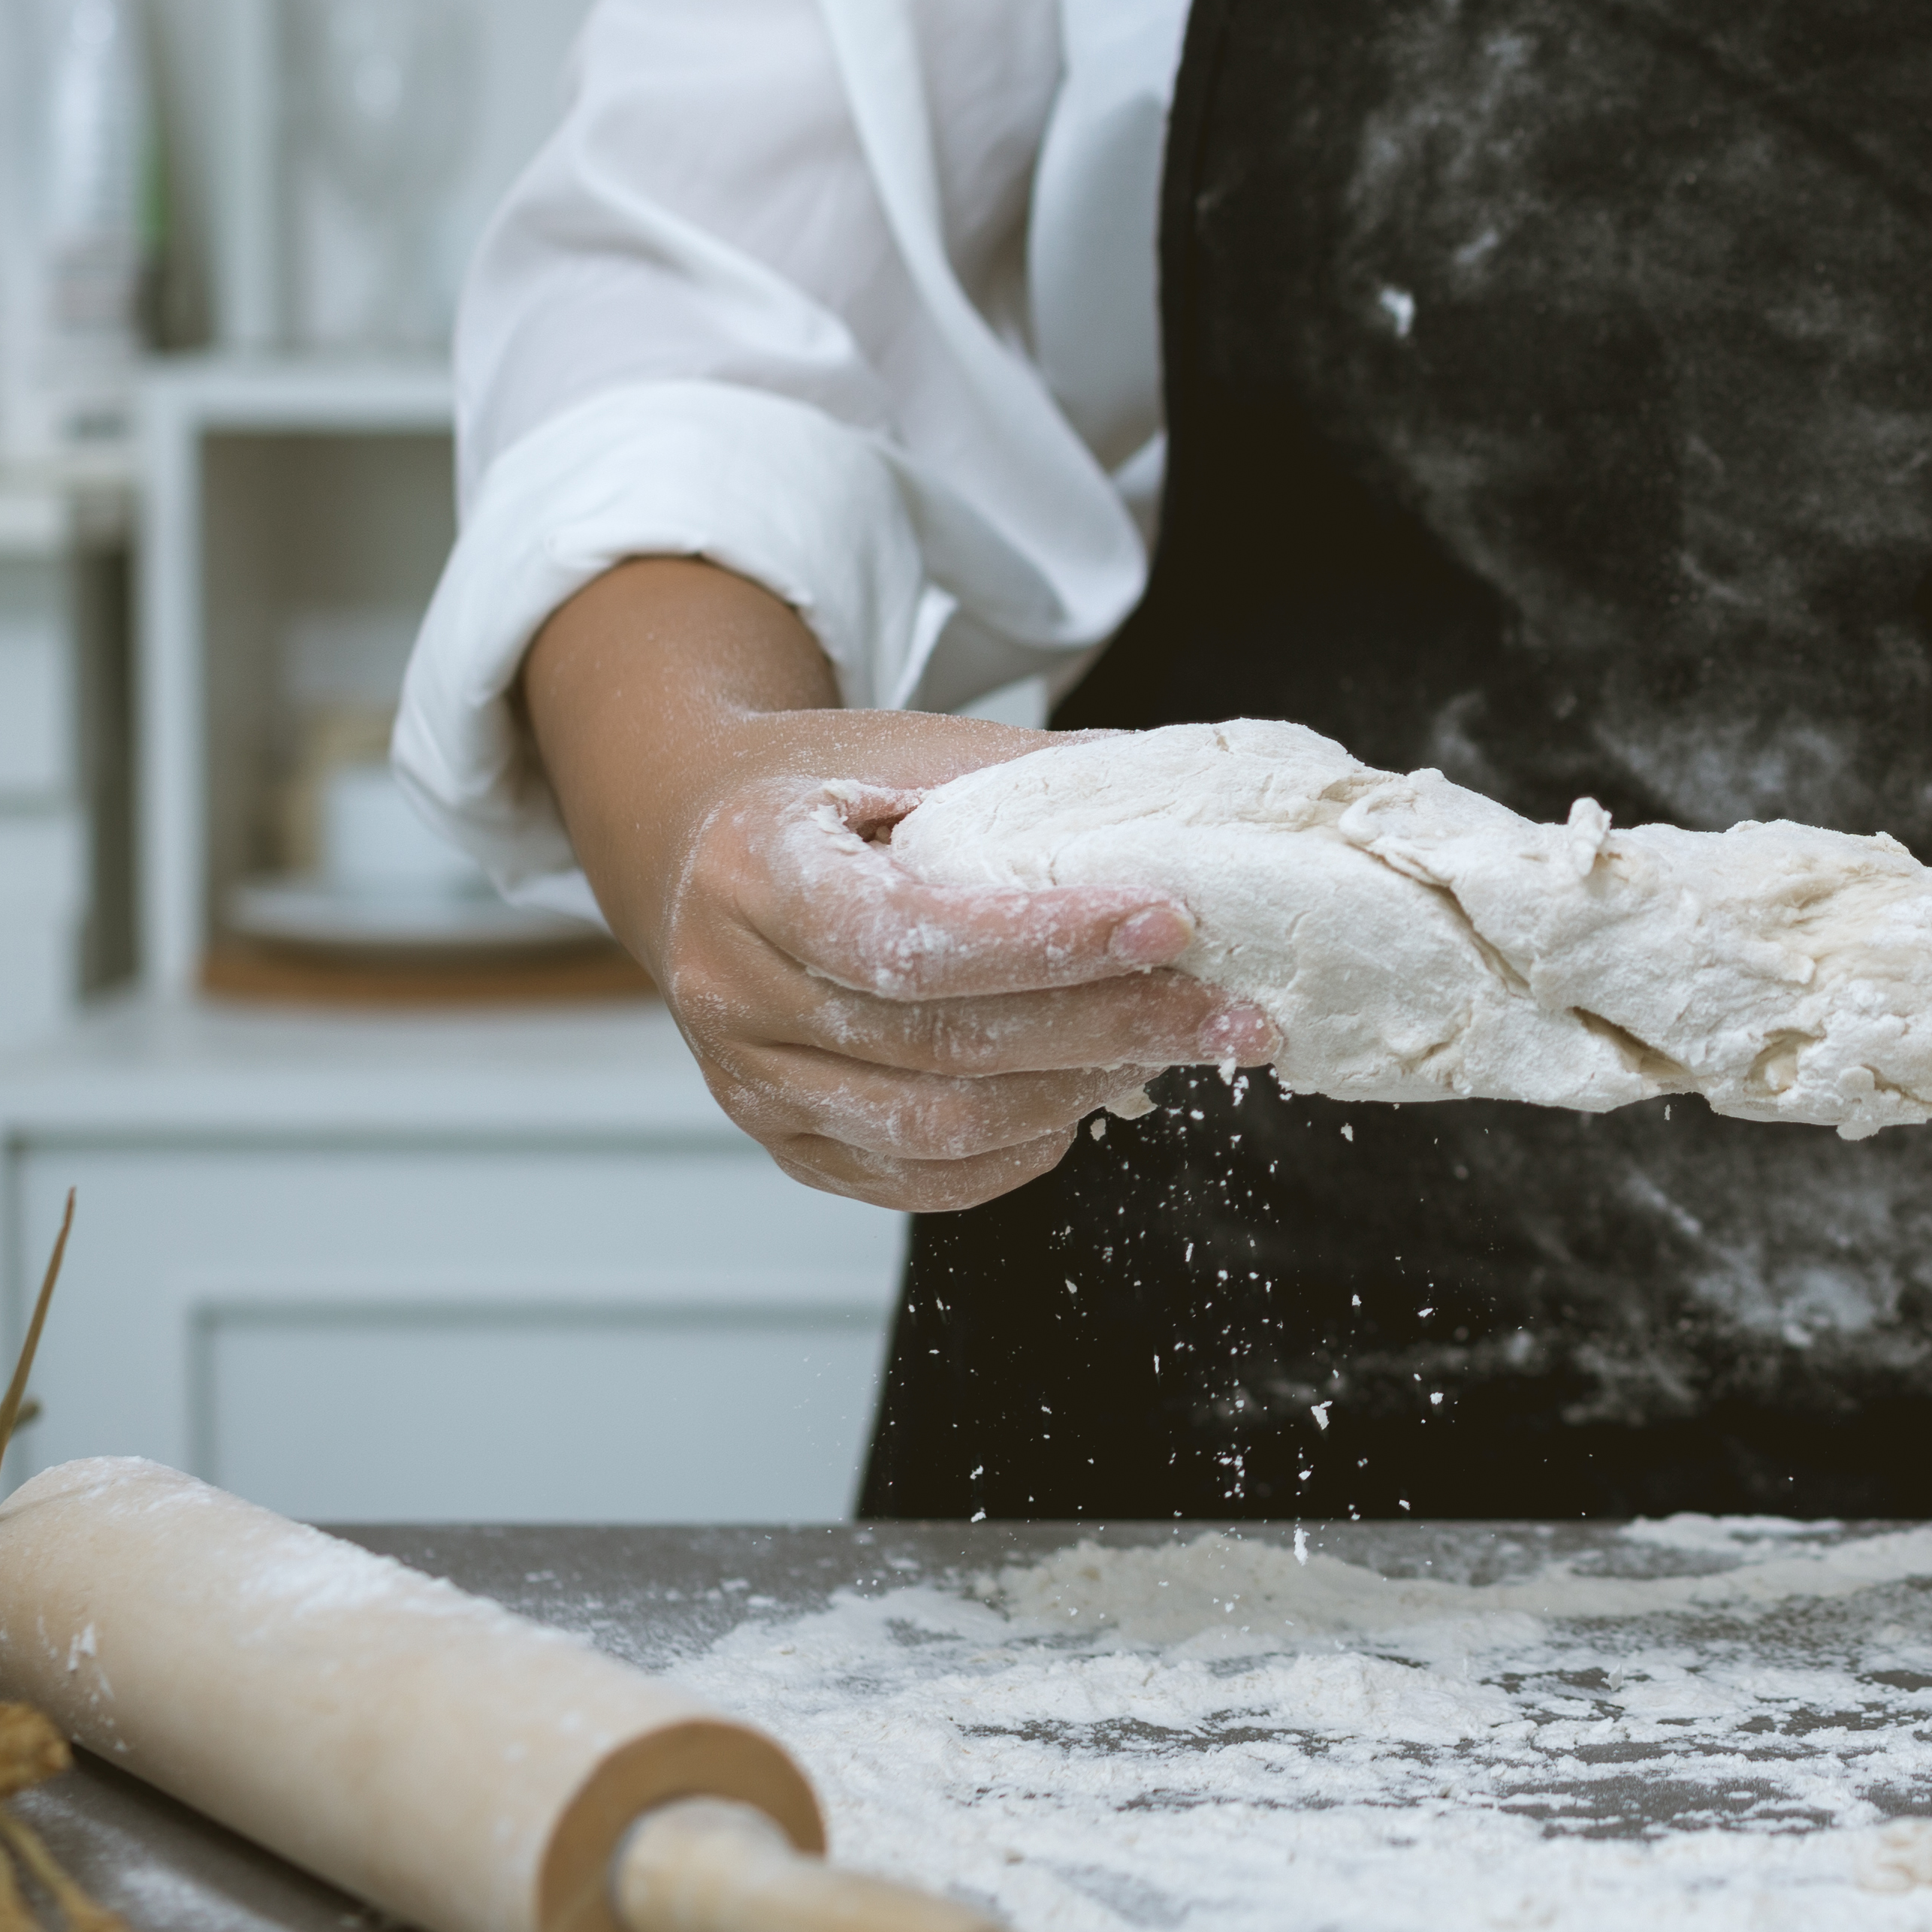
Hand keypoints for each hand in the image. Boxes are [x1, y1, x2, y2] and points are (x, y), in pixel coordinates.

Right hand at [524, 559, 1274, 1211]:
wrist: (696, 847)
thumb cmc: (823, 790)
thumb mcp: (908, 753)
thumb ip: (1033, 781)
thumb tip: (1198, 798)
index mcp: (752, 873)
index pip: (909, 935)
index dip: (1045, 942)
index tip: (1172, 922)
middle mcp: (731, 992)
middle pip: (939, 1043)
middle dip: (1108, 1027)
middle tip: (1234, 1013)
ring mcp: (749, 1082)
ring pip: (936, 1127)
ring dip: (1078, 1091)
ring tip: (1176, 1047)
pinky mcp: (783, 1142)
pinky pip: (914, 1178)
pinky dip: (1018, 1151)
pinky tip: (1089, 1099)